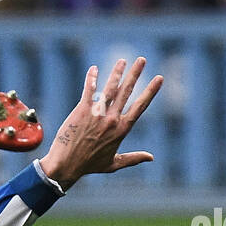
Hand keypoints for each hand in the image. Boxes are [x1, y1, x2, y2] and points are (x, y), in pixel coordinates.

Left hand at [38, 58, 162, 190]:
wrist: (66, 164)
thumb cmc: (89, 165)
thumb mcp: (114, 164)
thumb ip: (133, 158)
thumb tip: (151, 157)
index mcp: (122, 130)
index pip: (140, 106)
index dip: (150, 91)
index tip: (159, 78)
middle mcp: (112, 119)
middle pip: (126, 91)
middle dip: (135, 74)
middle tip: (142, 59)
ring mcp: (97, 113)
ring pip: (109, 88)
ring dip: (117, 72)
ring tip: (123, 60)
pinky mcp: (82, 110)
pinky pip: (88, 90)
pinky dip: (92, 79)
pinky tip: (94, 68)